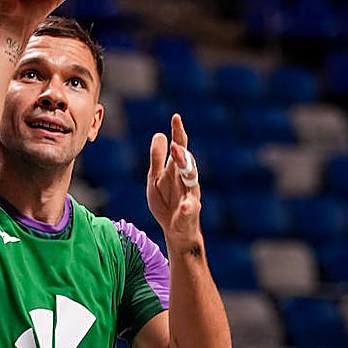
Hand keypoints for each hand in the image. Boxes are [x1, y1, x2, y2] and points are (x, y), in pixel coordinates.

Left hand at [147, 114, 202, 241]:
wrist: (175, 230)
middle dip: (181, 153)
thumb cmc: (166, 201)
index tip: (175, 117)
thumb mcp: (156, 178)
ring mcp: (190, 196)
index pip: (180, 148)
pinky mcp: (190, 214)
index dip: (178, 133)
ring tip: (178, 157)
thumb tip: (159, 134)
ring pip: (191, 181)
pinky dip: (187, 207)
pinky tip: (184, 206)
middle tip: (174, 143)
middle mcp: (187, 180)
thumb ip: (157, 158)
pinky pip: (190, 209)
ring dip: (186, 169)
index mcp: (177, 170)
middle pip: (187, 162)